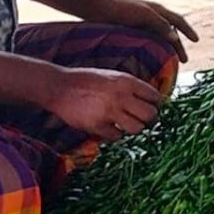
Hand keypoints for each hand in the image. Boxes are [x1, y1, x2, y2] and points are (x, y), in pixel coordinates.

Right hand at [47, 67, 162, 140]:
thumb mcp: (112, 76)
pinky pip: (116, 136)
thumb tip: (150, 99)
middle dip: (148, 119)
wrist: (59, 86)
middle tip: (141, 119)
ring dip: (133, 128)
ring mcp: (110, 112)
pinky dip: (114, 134)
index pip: (155, 96)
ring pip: (137, 129)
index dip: (155, 103)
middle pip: (151, 115)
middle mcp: (121, 96)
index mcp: (126, 81)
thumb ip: (130, 87)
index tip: (150, 107)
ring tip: (125, 124)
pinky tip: (108, 127)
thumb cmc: (86, 80)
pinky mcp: (98, 125)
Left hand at [89, 0, 198, 62]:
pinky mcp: (130, 28)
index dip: (188, 31)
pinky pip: (147, 39)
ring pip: (158, 36)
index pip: (178, 21)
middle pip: (169, 31)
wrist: (95, 7)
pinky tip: (150, 58)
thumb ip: (160, 25)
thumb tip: (175, 38)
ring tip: (168, 62)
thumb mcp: (144, 15)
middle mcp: (151, 15)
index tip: (196, 41)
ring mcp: (140, 22)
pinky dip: (153, 48)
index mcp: (157, 10)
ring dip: (165, 48)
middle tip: (183, 61)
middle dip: (178, 45)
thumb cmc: (120, 9)